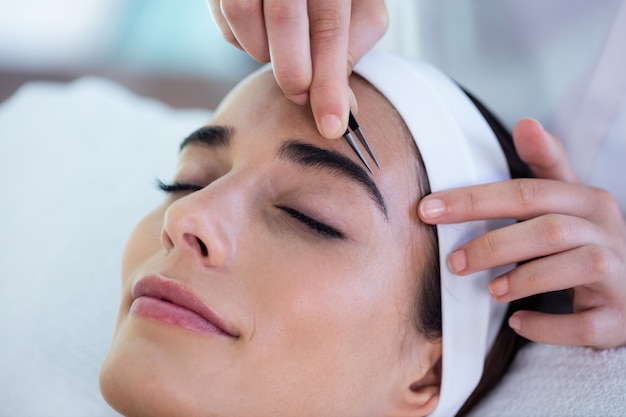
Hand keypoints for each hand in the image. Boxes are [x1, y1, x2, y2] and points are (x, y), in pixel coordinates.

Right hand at [206, 0, 387, 138]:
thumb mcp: (358, 8)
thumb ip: (353, 49)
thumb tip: (341, 107)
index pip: (329, 28)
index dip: (330, 82)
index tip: (331, 126)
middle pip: (284, 19)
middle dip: (294, 72)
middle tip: (301, 95)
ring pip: (244, 17)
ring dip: (264, 52)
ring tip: (283, 49)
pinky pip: (226, 26)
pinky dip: (245, 42)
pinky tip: (264, 34)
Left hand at [418, 118, 625, 348]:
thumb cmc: (587, 239)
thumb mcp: (569, 199)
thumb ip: (546, 165)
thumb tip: (525, 122)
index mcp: (588, 200)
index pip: (525, 193)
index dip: (474, 199)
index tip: (427, 208)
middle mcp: (607, 232)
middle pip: (548, 229)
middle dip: (493, 244)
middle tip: (453, 261)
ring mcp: (619, 275)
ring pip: (576, 267)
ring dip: (525, 279)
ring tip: (491, 290)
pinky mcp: (619, 316)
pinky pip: (588, 324)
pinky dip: (550, 325)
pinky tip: (519, 323)